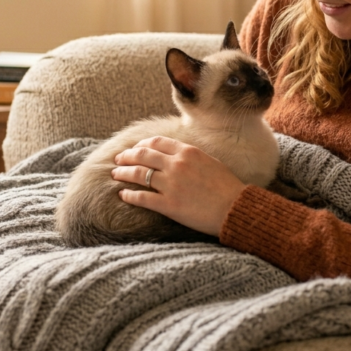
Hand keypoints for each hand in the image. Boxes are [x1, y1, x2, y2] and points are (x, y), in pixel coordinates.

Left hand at [112, 136, 245, 236]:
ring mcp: (171, 185)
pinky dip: (129, 195)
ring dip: (123, 173)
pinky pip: (142, 197)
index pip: (156, 142)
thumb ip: (190, 156)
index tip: (135, 149)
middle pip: (143, 155)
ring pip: (139, 174)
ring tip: (116, 174)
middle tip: (119, 159)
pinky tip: (123, 195)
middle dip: (127, 156)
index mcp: (188, 152)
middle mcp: (177, 165)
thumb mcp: (210, 161)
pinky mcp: (168, 205)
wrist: (235, 208)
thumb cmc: (227, 187)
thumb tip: (175, 155)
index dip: (141, 145)